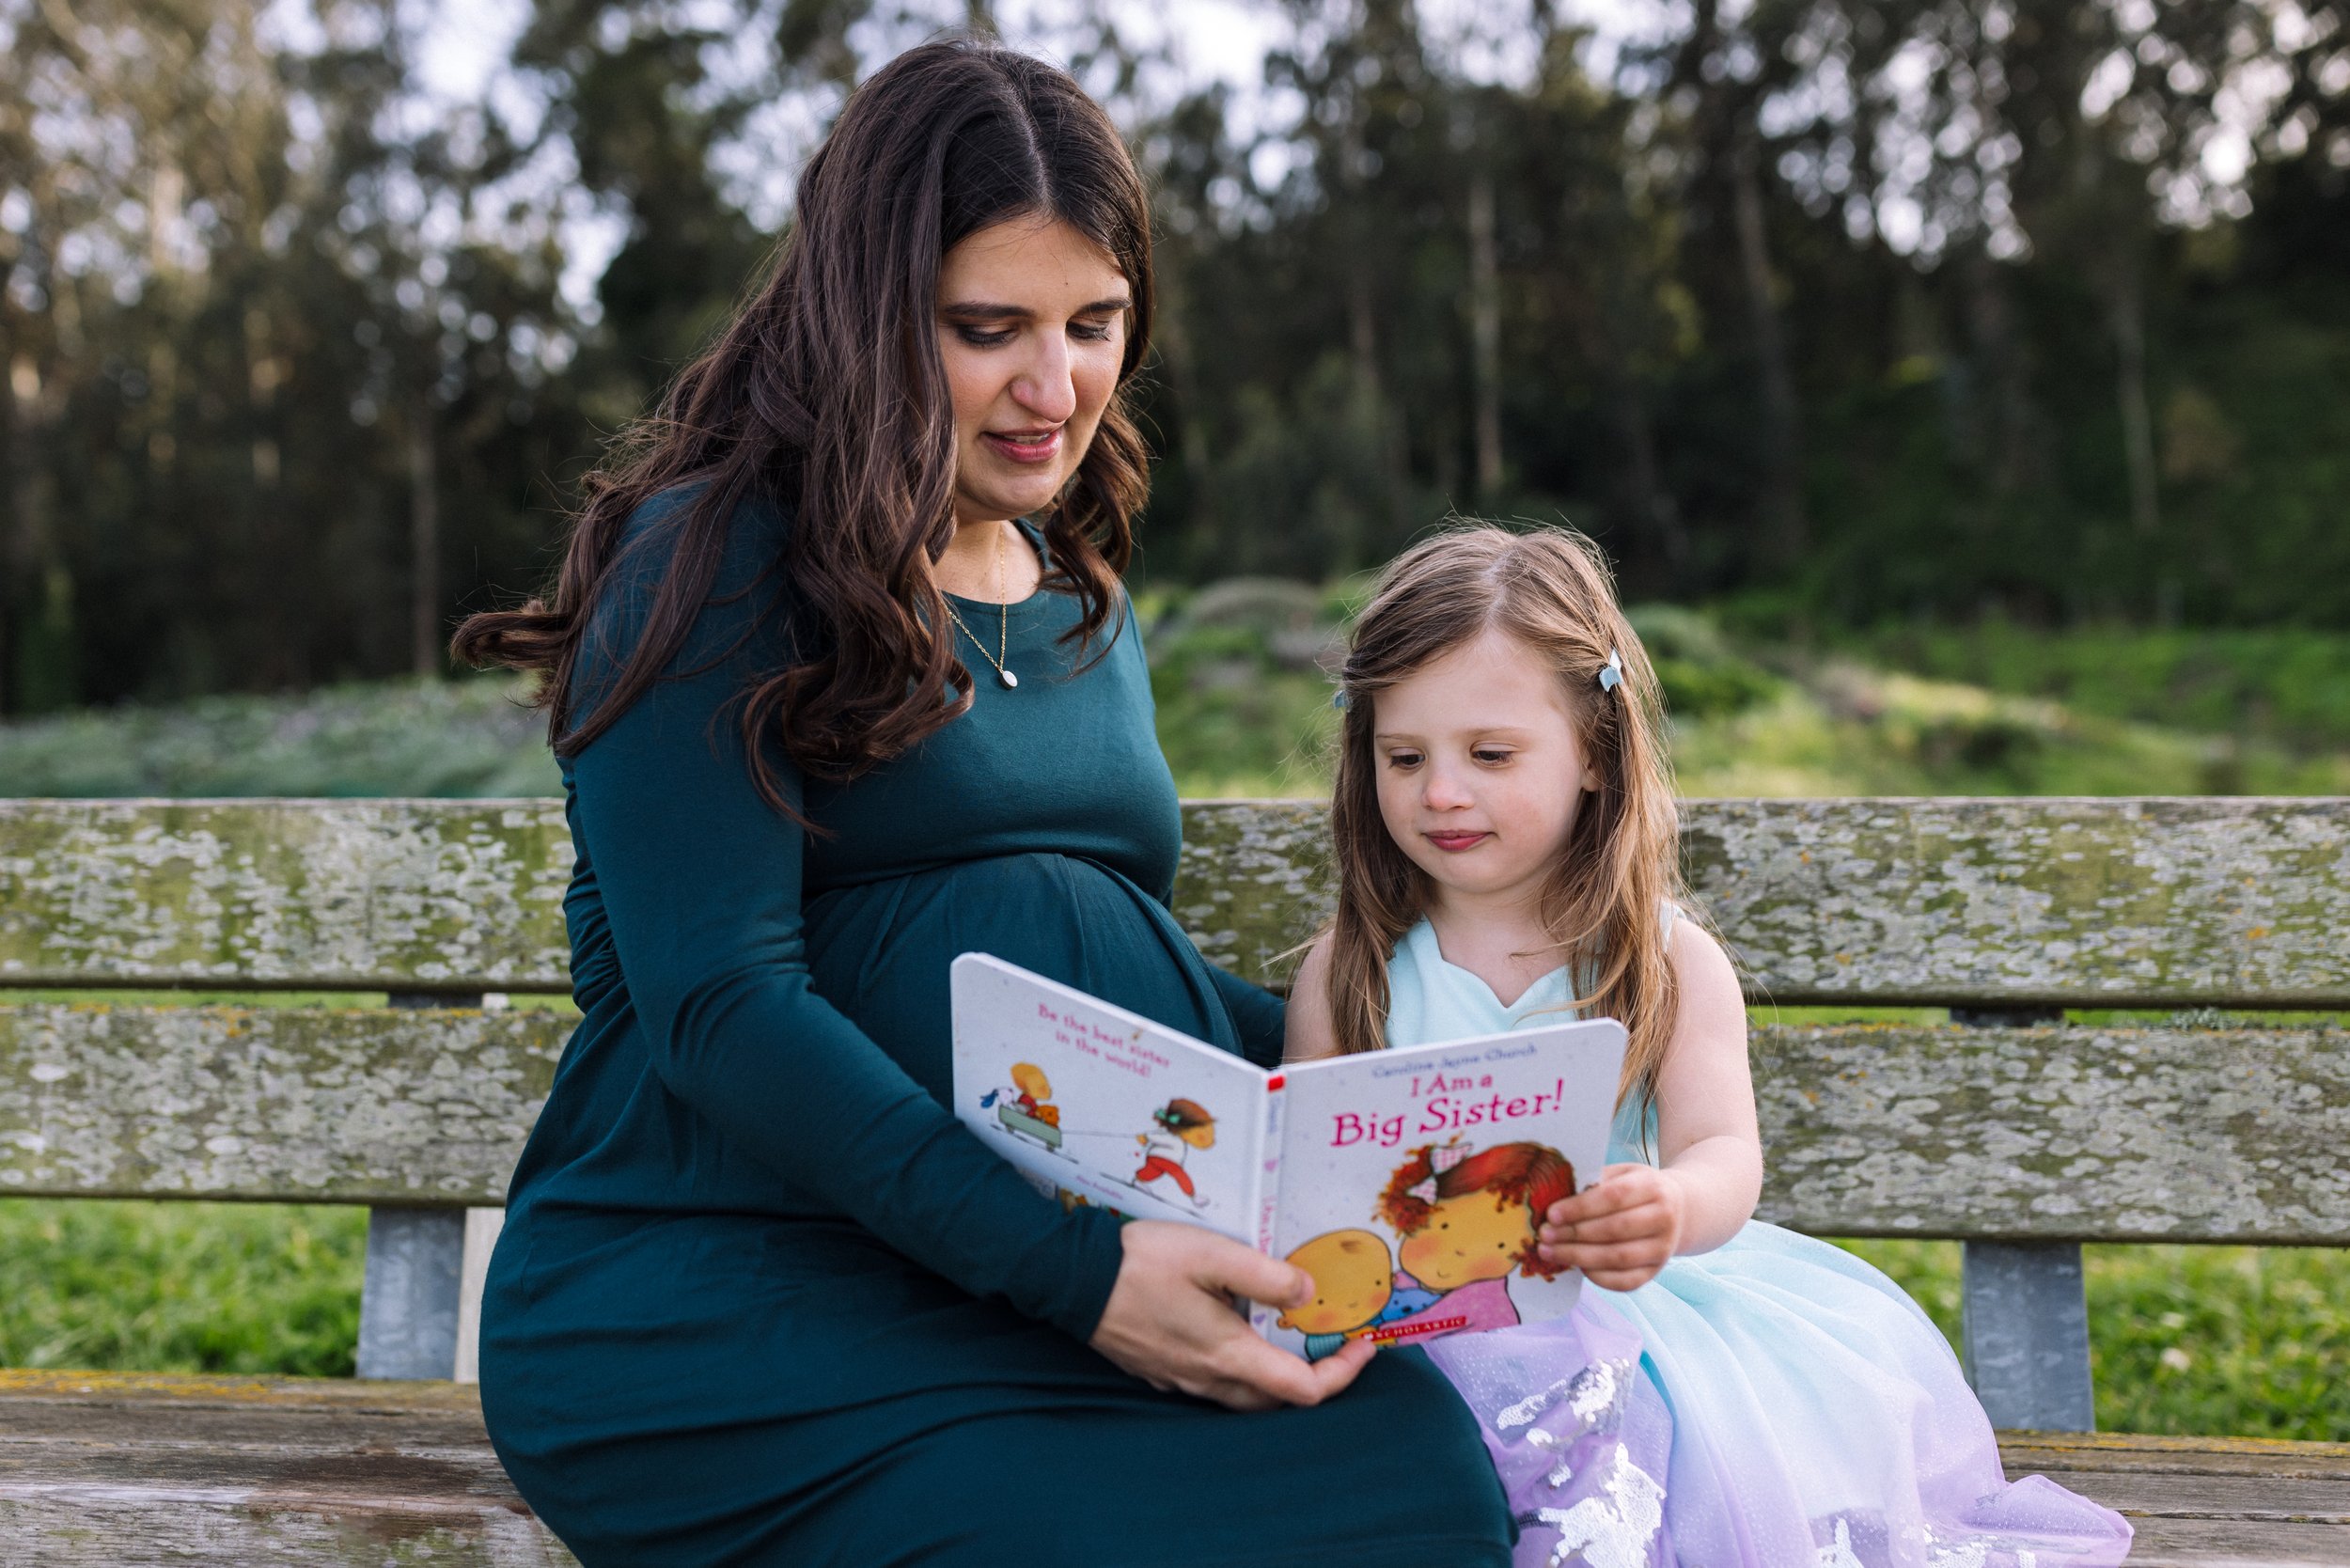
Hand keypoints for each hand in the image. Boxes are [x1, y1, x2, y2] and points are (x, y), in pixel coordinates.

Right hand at [1088, 1221, 1376, 1410]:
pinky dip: (1239, 1369)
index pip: (1304, 1390)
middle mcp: (1207, 1379)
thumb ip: (1265, 1275)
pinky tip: (1234, 1332)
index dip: (1343, 1373)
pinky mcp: (1159, 1370)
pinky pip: (1212, 1385)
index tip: (1364, 1345)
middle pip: (1277, 1400)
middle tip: (1333, 1342)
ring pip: (1243, 1396)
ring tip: (1289, 1337)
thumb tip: (1308, 1293)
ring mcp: (1180, 1380)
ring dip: (1275, 1376)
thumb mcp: (1211, 1255)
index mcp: (1228, 1354)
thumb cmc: (1141, 1264)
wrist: (1070, 1280)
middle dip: (1314, 1378)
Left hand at [1537, 1164, 1685, 1289]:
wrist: (1678, 1209)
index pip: (1614, 1197)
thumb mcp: (1621, 1173)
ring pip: (1618, 1258)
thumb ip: (1594, 1181)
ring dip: (1579, 1257)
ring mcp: (1663, 1249)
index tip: (1551, 1214)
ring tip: (1549, 1252)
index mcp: (1653, 1187)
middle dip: (1574, 1234)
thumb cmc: (1636, 1188)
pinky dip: (1597, 1277)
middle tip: (1543, 1235)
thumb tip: (1555, 1194)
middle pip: (1615, 1230)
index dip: (1580, 1207)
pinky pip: (1625, 1282)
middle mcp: (1663, 1219)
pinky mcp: (1655, 1271)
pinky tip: (1575, 1267)